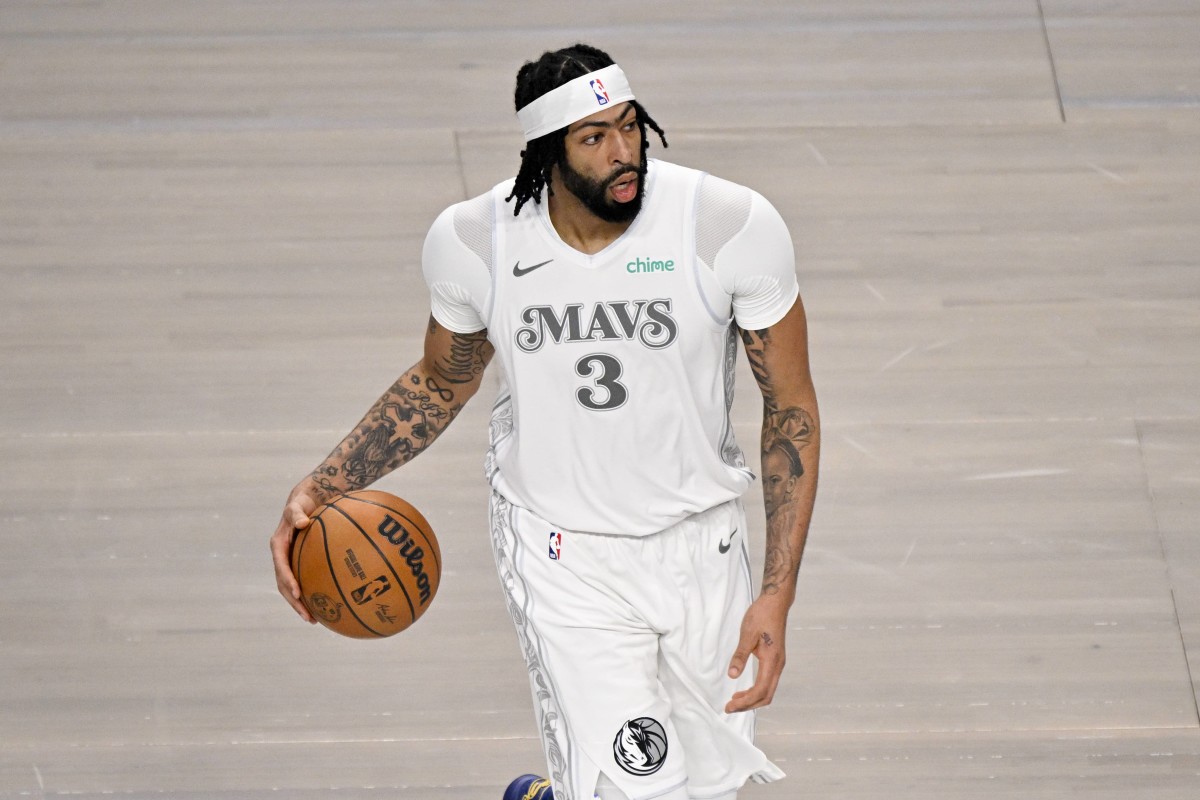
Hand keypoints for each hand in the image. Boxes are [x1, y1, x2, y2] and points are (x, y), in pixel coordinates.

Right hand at [269, 486, 321, 623]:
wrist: (304, 501)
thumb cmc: (301, 504)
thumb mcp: (297, 506)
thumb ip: (297, 514)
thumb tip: (302, 523)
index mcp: (278, 545)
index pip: (281, 567)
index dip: (288, 581)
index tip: (298, 593)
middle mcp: (281, 557)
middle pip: (284, 585)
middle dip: (295, 602)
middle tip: (308, 616)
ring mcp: (289, 561)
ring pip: (292, 588)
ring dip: (300, 604)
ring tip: (314, 619)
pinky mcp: (298, 563)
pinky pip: (303, 581)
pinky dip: (309, 594)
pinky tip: (323, 604)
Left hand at [725, 594, 789, 712]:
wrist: (775, 603)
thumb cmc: (762, 615)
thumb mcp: (747, 634)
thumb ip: (740, 656)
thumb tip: (732, 675)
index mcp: (772, 660)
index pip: (760, 691)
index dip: (745, 702)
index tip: (729, 706)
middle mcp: (778, 665)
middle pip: (766, 696)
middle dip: (748, 705)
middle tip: (729, 708)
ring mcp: (778, 663)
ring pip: (768, 691)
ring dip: (752, 699)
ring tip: (735, 700)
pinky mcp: (776, 660)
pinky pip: (768, 683)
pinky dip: (756, 691)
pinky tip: (744, 690)